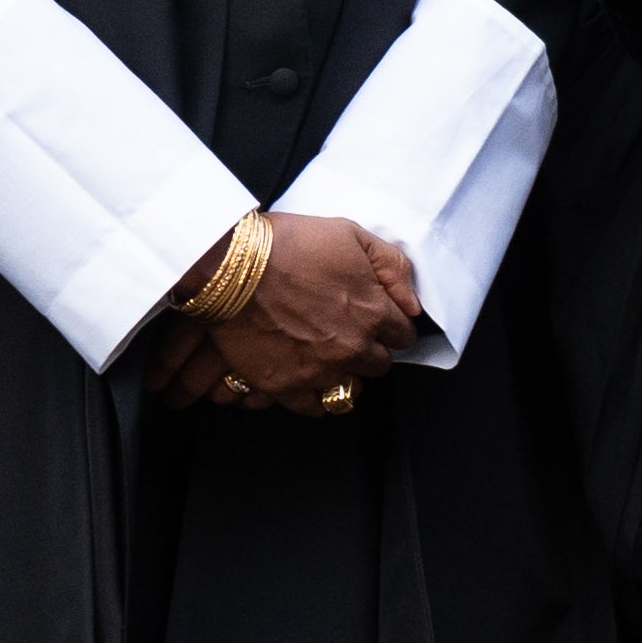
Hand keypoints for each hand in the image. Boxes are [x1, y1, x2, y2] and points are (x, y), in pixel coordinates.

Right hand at [155, 213, 416, 412]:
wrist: (229, 265)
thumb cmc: (289, 244)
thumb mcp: (351, 234)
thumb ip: (392, 267)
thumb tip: (412, 304)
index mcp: (373, 312)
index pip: (403, 335)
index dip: (392, 326)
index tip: (381, 322)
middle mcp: (352, 347)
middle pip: (380, 364)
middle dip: (371, 350)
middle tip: (352, 335)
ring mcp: (319, 370)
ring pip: (351, 389)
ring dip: (346, 375)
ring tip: (331, 360)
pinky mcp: (285, 385)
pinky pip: (315, 408)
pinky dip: (317, 398)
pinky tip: (312, 383)